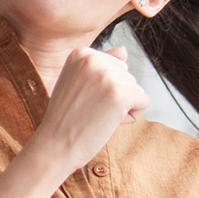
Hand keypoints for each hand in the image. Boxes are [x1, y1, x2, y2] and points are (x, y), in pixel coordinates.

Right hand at [23, 45, 149, 176]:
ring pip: (136, 89)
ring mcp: (108, 76)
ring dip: (121, 108)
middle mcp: (94, 59)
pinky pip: (144, 101)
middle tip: (89, 111)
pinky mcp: (121, 94)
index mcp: (81, 53)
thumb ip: (100, 65)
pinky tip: (109, 122)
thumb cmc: (66, 119)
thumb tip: (123, 50)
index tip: (82, 100)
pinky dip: (132, 116)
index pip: (114, 64)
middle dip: (114, 96)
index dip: (104, 88)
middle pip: (127, 75)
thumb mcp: (77, 83)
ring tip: (96, 117)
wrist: (54, 147)